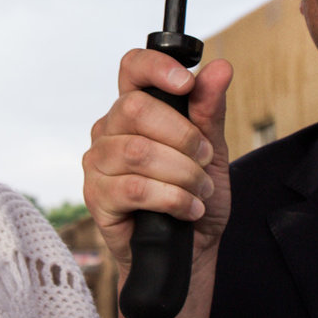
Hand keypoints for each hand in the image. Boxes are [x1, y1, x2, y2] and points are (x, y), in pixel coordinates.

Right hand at [83, 49, 232, 317]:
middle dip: (182, 136)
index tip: (186, 84)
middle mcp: (110, 130)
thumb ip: (210, 110)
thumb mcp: (213, 151)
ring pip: (138, 152)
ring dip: (183, 173)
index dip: (156, 67)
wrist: (191, 250)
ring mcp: (98, 163)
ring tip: (200, 191)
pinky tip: (187, 209)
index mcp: (136, 109)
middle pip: (134, 108)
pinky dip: (172, 199)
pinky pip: (135, 188)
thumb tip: (220, 68)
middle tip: (205, 160)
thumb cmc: (197, 196)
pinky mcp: (97, 197)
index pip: (132, 67)